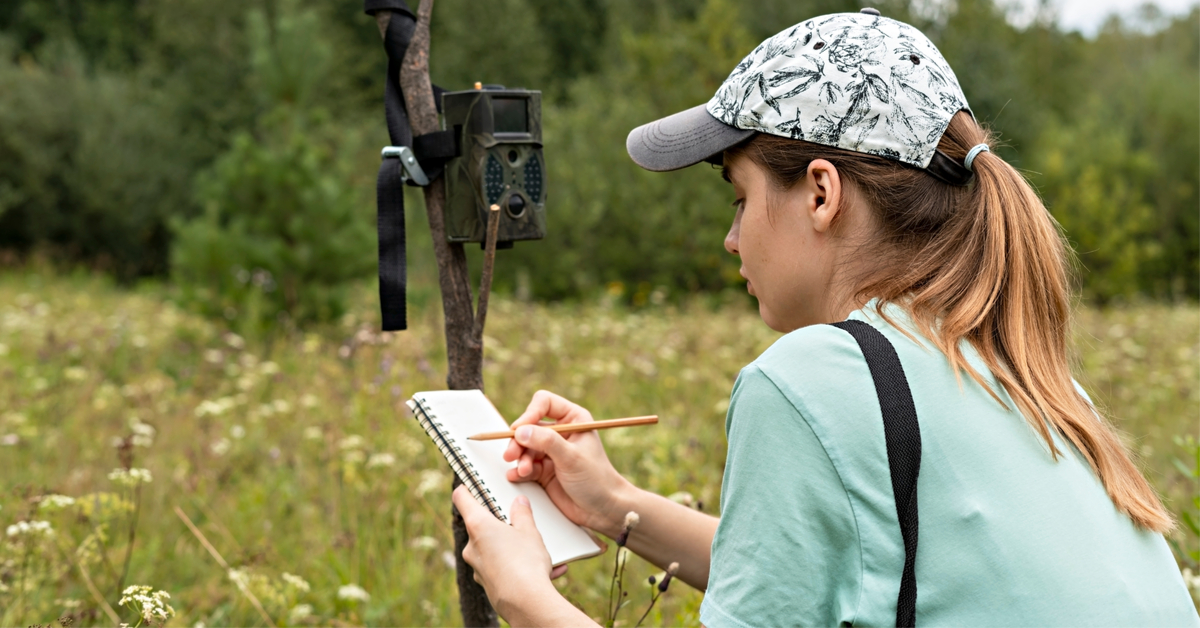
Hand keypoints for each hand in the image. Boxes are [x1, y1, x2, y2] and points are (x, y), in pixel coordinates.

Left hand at [453, 486, 566, 617]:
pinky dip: (519, 566)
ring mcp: (477, 567)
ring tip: (541, 550)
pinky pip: (502, 568)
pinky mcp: (487, 583)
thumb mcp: (530, 531)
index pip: (462, 498)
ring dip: (512, 546)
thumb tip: (519, 502)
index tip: (471, 483)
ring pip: (493, 549)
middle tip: (518, 519)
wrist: (526, 603)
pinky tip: (547, 570)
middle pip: (480, 525)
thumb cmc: (525, 562)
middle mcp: (472, 546)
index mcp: (478, 526)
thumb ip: (523, 514)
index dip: (466, 488)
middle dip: (499, 522)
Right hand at [503, 390, 632, 536]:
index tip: (520, 430)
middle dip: (519, 441)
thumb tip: (521, 431)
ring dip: (520, 458)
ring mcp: (551, 452)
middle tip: (512, 454)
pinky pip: (525, 465)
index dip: (530, 414)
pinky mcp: (544, 470)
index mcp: (573, 419)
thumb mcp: (571, 457)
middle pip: (529, 426)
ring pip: (524, 447)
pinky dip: (519, 470)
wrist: (602, 509)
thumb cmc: (597, 480)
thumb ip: (546, 442)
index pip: (544, 403)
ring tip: (524, 470)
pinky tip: (516, 476)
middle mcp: (561, 433)